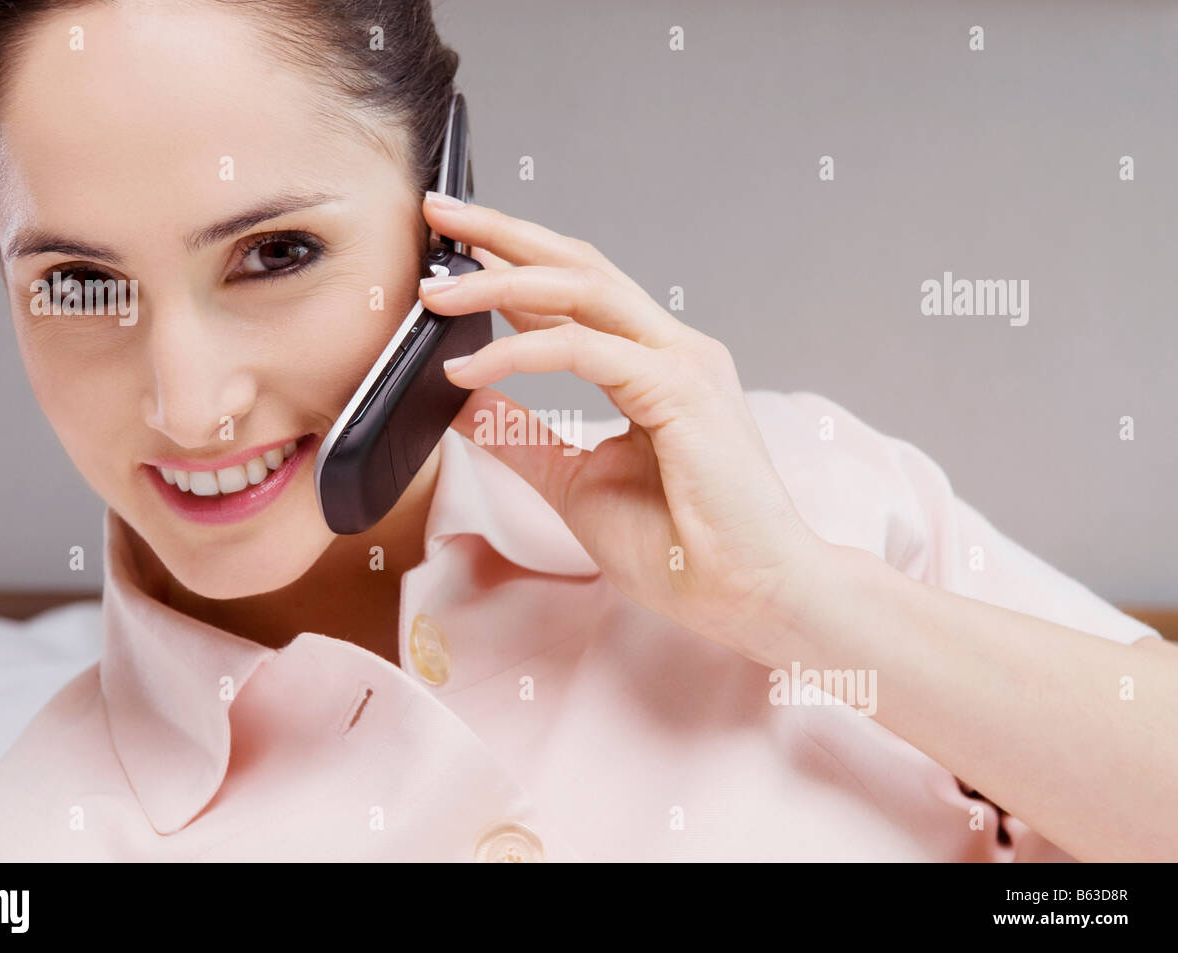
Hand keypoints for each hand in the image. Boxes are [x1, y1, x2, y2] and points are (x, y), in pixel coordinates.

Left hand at [418, 192, 826, 659]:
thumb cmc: (681, 547)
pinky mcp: (681, 390)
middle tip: (438, 211)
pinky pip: (586, 350)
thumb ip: (524, 436)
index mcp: (653, 365)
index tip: (451, 251)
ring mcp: (682, 363)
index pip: (574, 294)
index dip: (512, 266)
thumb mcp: (573, 482)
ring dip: (503, 279)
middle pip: (579, 265)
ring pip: (584, 288)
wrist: (748, 597)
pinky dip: (522, 352)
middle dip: (504, 234)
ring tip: (437, 289)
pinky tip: (470, 368)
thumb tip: (463, 403)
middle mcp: (671, 349)